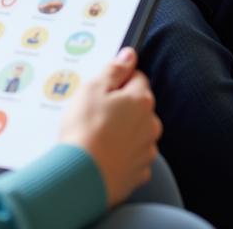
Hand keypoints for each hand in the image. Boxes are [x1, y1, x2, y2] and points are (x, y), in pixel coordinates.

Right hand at [58, 48, 160, 206]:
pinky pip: (132, 156)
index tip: (102, 88)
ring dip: (122, 130)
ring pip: (136, 131)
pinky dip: (120, 154)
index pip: (137, 77)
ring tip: (96, 136)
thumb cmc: (85, 130)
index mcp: (141, 100)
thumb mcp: (93, 88)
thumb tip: (129, 54)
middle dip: (120, 106)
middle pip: (138, 106)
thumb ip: (114, 69)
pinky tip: (102, 154)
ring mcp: (146, 151)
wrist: (81, 177)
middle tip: (94, 112)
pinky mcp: (138, 173)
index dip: (118, 80)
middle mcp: (150, 125)